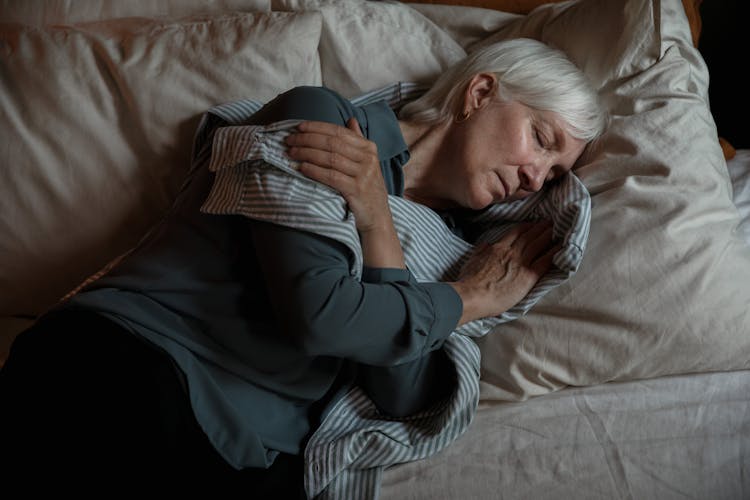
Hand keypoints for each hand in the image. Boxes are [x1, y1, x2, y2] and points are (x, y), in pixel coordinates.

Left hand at [286, 118, 404, 268]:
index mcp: (369, 147)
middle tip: (289, 140)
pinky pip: (331, 176)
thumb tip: (351, 120)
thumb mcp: (366, 163)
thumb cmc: (367, 189)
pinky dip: (314, 170)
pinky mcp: (357, 189)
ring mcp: (363, 174)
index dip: (316, 127)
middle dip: (307, 139)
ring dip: (307, 153)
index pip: (339, 131)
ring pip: (330, 158)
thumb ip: (358, 141)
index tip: (298, 127)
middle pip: (332, 143)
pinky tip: (301, 168)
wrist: (378, 217)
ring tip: (291, 153)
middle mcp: (368, 158)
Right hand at [450, 221, 559, 324]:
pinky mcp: (528, 276)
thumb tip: (485, 244)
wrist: (473, 295)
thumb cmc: (469, 281)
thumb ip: (480, 251)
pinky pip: (544, 261)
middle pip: (529, 236)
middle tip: (550, 221)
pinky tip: (561, 247)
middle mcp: (511, 253)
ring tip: (557, 229)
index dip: (525, 227)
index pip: (515, 234)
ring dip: (548, 235)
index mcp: (497, 249)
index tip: (532, 224)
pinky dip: (553, 253)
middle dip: (540, 228)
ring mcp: (520, 263)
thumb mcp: (471, 260)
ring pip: (538, 245)